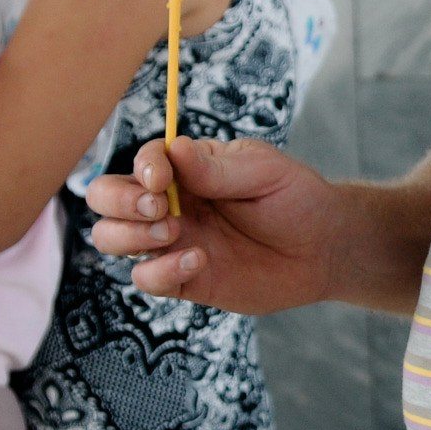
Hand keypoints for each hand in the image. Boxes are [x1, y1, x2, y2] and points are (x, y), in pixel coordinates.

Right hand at [86, 136, 342, 312]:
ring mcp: (172, 241)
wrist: (324, 247)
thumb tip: (173, 150)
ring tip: (175, 232)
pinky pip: (145, 279)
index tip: (163, 181)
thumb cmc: (296, 197)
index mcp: (186, 168)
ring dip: (130, 236)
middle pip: (106, 198)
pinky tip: (199, 261)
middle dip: (118, 202)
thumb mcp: (264, 171)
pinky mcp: (183, 278)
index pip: (142, 162)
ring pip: (111, 238)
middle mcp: (170, 203)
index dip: (143, 169)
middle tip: (159, 208)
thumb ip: (217, 167)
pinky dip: (159, 271)